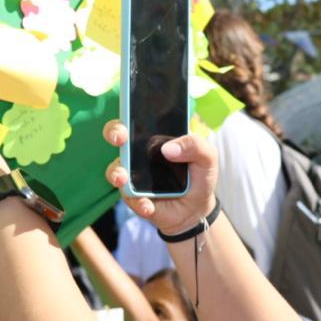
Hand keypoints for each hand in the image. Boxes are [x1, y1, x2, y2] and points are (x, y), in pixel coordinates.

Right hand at [102, 120, 217, 235]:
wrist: (197, 208)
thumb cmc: (199, 175)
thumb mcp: (207, 156)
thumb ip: (195, 145)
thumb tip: (168, 149)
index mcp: (155, 137)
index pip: (137, 118)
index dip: (129, 111)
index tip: (130, 115)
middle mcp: (138, 153)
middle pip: (117, 136)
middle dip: (114, 133)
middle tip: (120, 138)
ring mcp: (133, 175)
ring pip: (115, 170)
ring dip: (117, 173)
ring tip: (123, 178)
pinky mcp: (134, 198)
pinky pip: (130, 198)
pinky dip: (139, 202)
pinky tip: (148, 205)